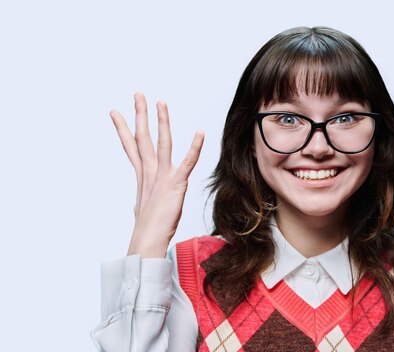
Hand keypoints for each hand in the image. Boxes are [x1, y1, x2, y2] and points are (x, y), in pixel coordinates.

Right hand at [109, 92, 204, 257]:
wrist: (148, 242)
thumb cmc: (149, 229)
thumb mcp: (146, 208)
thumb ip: (146, 199)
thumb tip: (140, 203)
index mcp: (143, 177)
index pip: (132, 147)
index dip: (124, 129)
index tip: (116, 112)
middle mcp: (149, 173)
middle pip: (142, 138)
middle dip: (139, 115)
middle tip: (137, 94)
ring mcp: (161, 178)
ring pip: (161, 144)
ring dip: (161, 122)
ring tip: (160, 102)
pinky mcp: (176, 185)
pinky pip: (187, 162)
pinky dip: (194, 147)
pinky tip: (200, 132)